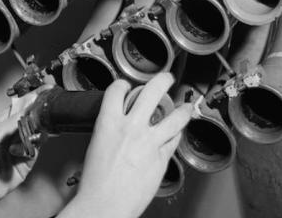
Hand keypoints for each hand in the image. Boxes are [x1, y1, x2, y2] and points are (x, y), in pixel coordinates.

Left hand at [0, 86, 47, 217]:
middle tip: (42, 113)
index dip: (31, 99)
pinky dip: (32, 148)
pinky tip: (22, 151)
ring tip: (29, 136)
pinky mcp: (26, 162)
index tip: (44, 91)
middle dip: (37, 116)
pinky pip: (35, 150)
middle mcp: (12, 134)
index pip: (20, 107)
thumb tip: (27, 109)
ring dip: (35, 134)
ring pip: (37, 134)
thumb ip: (11, 122)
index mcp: (2, 123)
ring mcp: (20, 147)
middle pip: (32, 120)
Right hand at [58, 73, 191, 217]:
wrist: (104, 204)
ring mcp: (150, 142)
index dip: (123, 85)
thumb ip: (111, 131)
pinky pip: (174, 141)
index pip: (117, 90)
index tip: (127, 86)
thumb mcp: (97, 146)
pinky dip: (176, 135)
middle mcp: (131, 127)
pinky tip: (177, 133)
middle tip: (166, 78)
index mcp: (108, 122)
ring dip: (182, 110)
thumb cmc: (96, 181)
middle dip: (162, 80)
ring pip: (174, 117)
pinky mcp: (162, 158)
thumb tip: (120, 126)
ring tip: (185, 107)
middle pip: (152, 91)